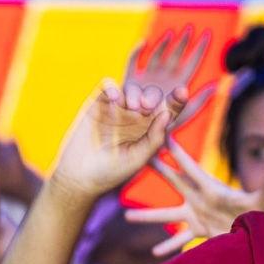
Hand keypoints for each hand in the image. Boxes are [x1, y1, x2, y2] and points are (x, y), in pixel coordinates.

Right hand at [46, 29, 208, 199]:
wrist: (80, 176)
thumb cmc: (112, 172)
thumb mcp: (139, 158)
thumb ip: (155, 138)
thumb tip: (167, 114)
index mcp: (151, 128)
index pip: (168, 110)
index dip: (177, 100)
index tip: (182, 93)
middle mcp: (136, 116)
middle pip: (151, 96)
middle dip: (153, 97)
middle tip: (147, 107)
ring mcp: (117, 108)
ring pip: (131, 89)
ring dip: (135, 93)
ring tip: (132, 107)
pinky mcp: (98, 104)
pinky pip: (107, 87)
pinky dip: (111, 88)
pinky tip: (114, 97)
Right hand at [124, 137, 263, 255]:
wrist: (261, 234)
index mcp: (211, 188)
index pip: (190, 167)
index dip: (176, 152)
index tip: (161, 134)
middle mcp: (200, 199)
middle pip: (173, 182)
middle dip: (156, 170)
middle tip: (136, 155)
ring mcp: (197, 216)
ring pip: (167, 215)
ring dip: (148, 216)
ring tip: (126, 215)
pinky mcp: (200, 232)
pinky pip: (179, 240)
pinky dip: (167, 247)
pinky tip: (153, 253)